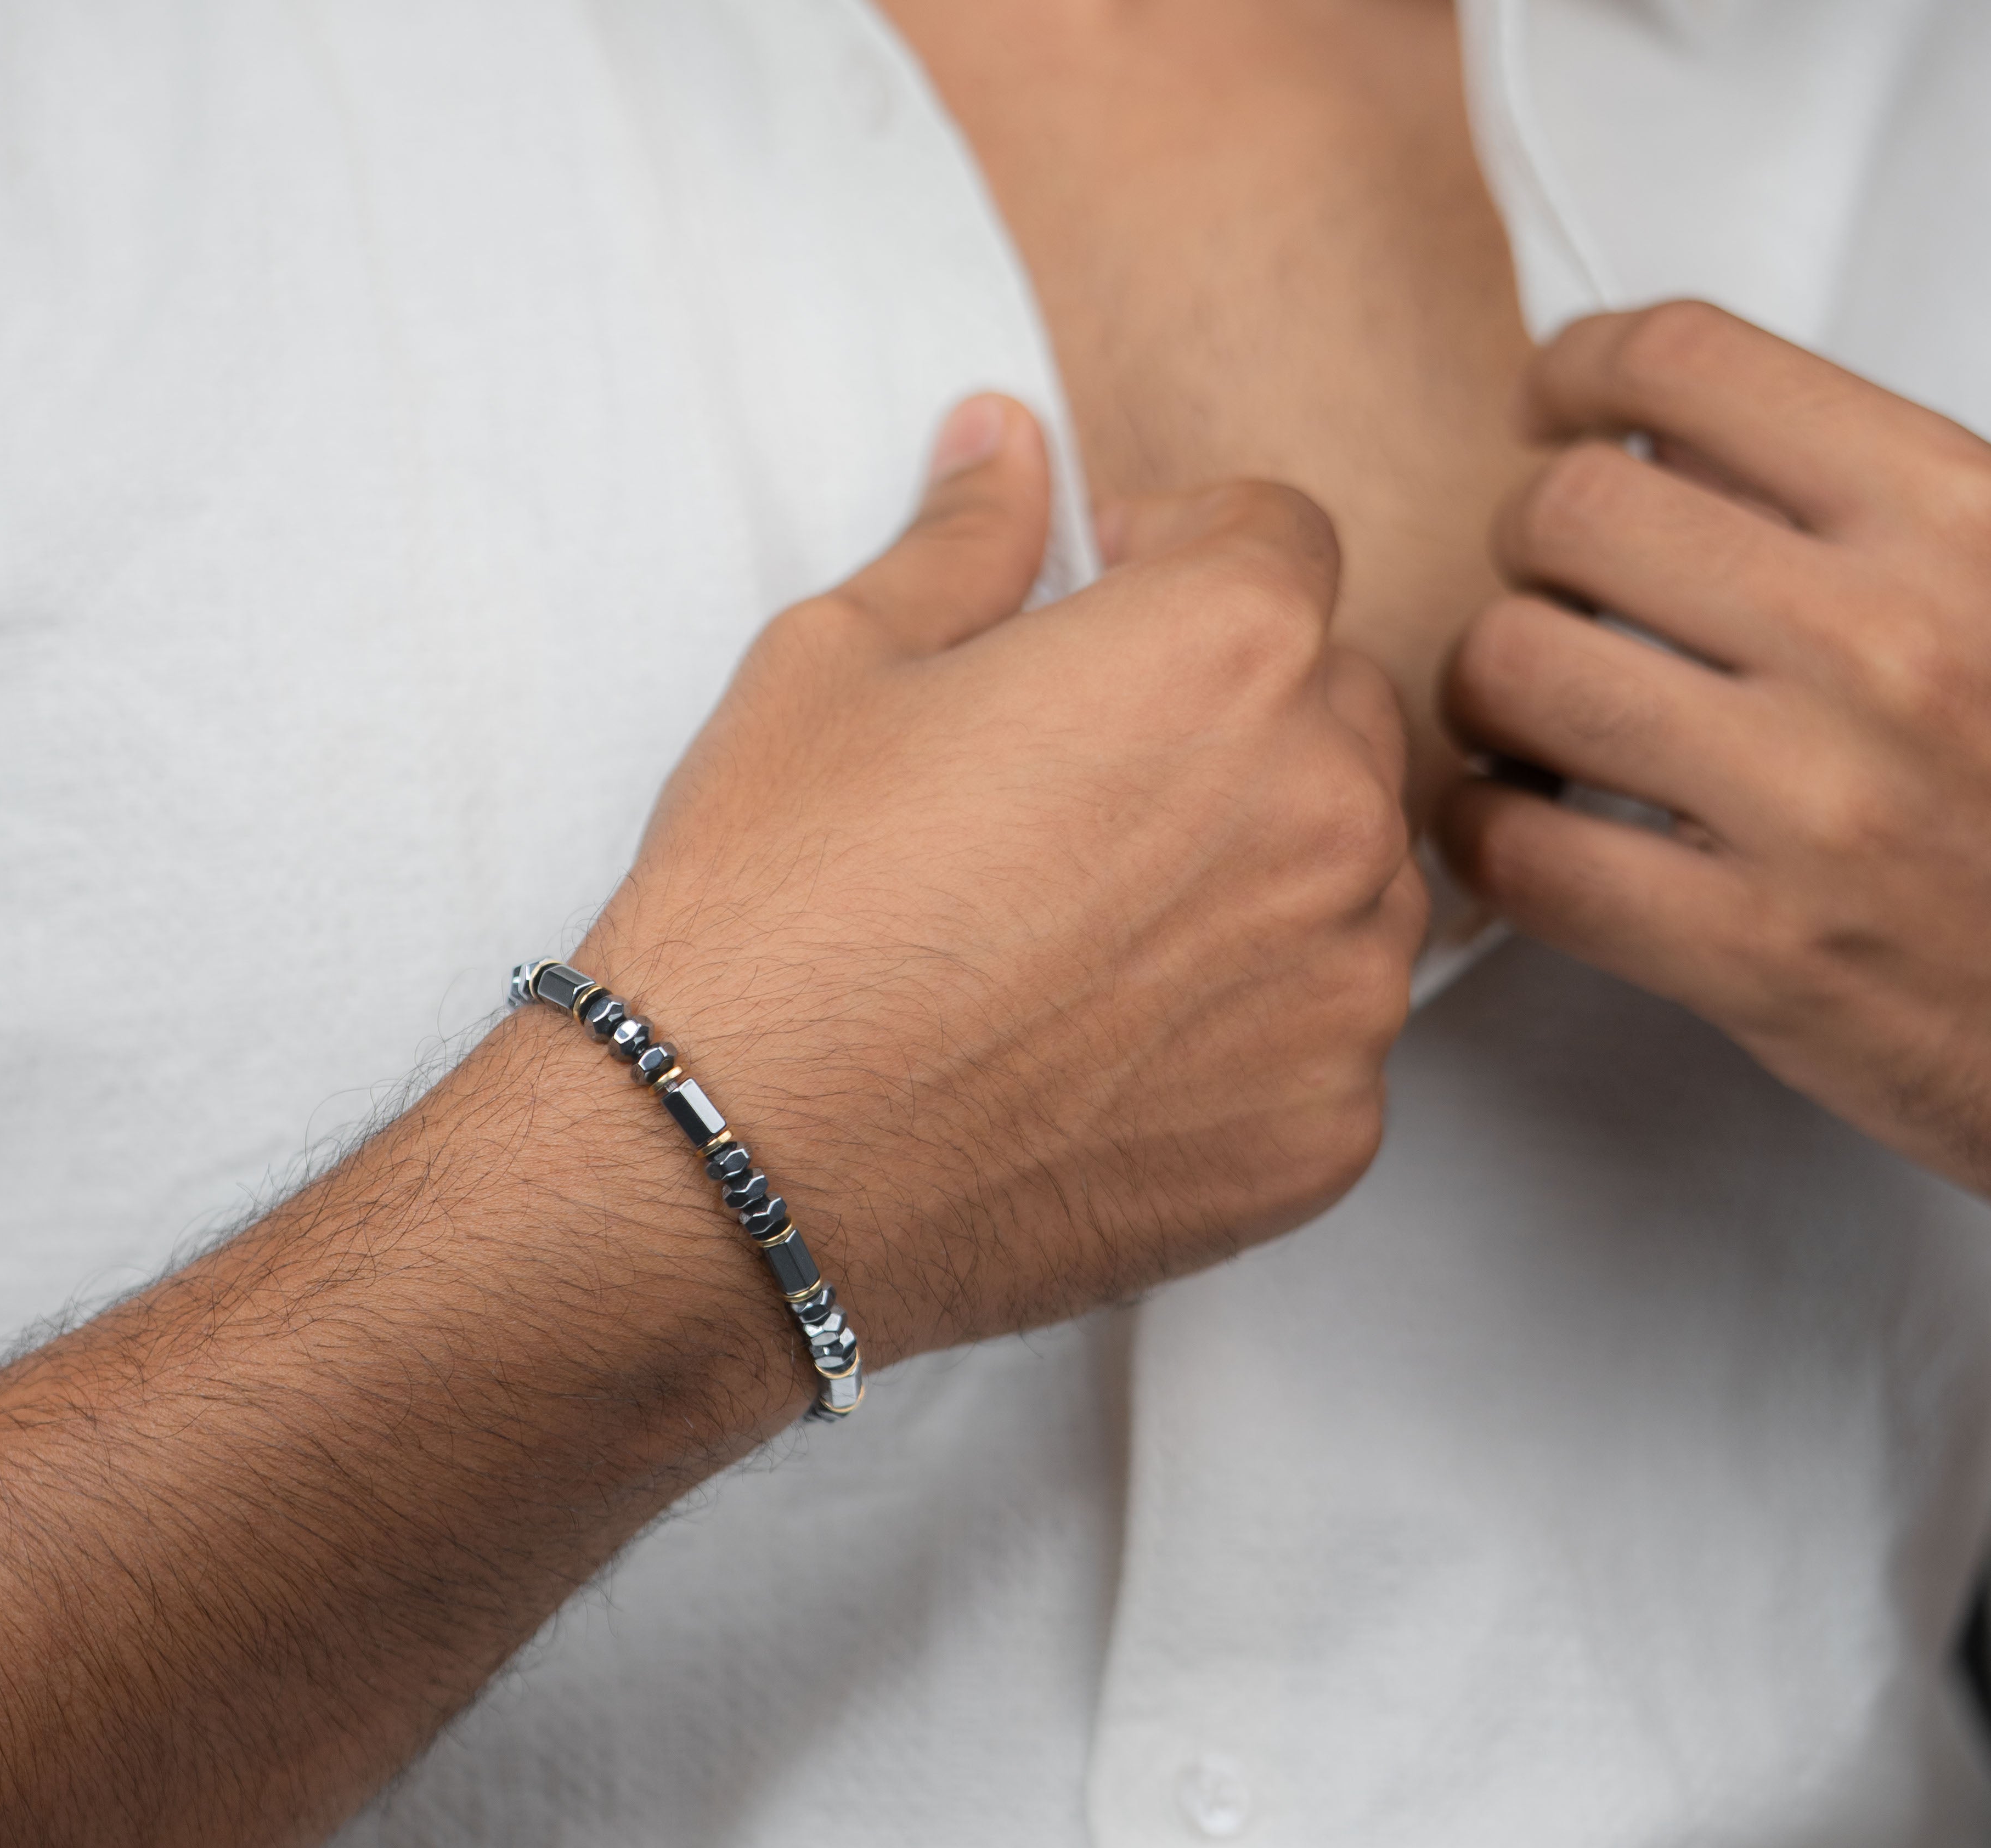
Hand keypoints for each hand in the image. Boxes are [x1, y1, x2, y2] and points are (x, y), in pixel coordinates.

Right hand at [587, 394, 1425, 1360]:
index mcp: (1224, 650)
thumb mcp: (836, 666)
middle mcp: (1328, 809)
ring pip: (1351, 874)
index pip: (1279, 538)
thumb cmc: (778, 907)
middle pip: (1332, 704)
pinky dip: (1251, 1022)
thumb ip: (965, 539)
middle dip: (1229, 709)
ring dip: (1258, 868)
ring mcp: (1341, 988)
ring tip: (1094, 926)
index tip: (1106, 601)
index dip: (1180, 552)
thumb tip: (1007, 439)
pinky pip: (1328, 1033)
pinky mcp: (1324, 1135)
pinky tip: (1112, 1045)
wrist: (739, 1166)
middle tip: (1083, 781)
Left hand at [1438, 302, 1990, 1197]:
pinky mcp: (1750, 950)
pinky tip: (1523, 820)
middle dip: (1524, 550)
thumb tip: (1669, 430)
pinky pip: (1514, 850)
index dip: (1581, 372)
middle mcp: (1882, 644)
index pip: (1690, 363)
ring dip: (1485, 691)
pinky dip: (1482, 827)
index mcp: (1959, 518)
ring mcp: (1811, 803)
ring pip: (1510, 670)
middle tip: (1551, 594)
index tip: (1553, 406)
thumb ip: (1855, 494)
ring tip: (1531, 718)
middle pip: (1565, 513)